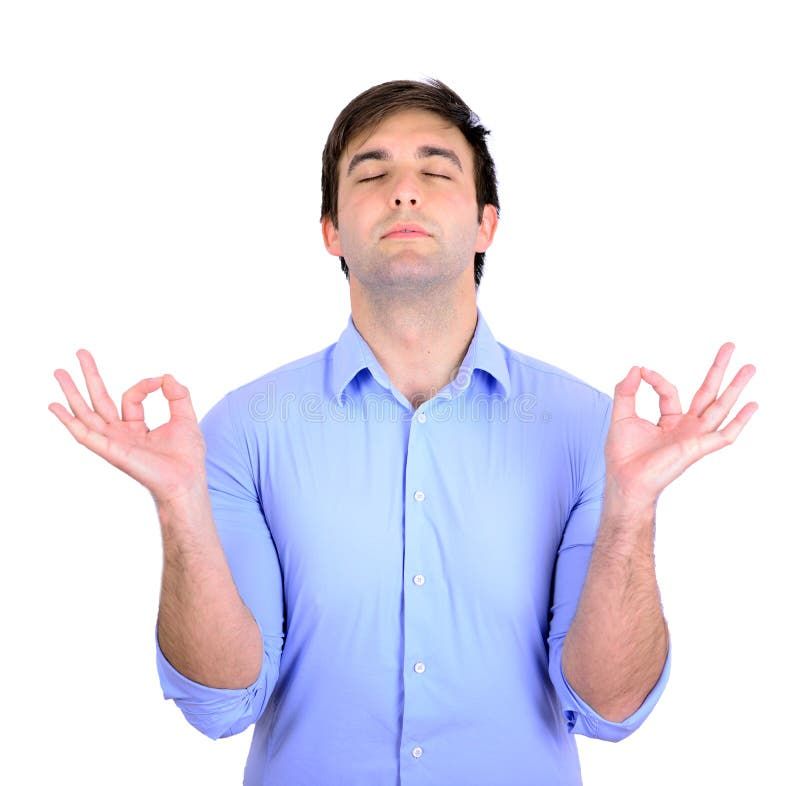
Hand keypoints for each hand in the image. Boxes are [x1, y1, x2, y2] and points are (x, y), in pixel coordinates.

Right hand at [48, 349, 207, 505]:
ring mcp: (113, 442)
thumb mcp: (185, 417)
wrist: (186, 479)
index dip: (145, 385)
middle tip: (80, 352)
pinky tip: (55, 407)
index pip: (131, 397)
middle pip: (99, 400)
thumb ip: (177, 395)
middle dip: (89, 376)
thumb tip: (166, 377)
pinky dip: (68, 420)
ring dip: (72, 392)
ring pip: (86, 413)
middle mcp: (120, 434)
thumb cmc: (187, 456)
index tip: (160, 382)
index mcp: (136, 427)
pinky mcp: (110, 450)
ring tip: (58, 371)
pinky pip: (84, 434)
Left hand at [603, 342, 757, 509]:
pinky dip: (739, 421)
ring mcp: (694, 437)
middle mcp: (685, 427)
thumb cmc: (623, 454)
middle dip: (719, 370)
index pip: (670, 392)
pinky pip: (724, 435)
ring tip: (750, 368)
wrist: (625, 479)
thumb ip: (626, 391)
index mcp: (669, 420)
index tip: (643, 372)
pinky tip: (752, 406)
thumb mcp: (621, 415)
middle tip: (729, 346)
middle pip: (707, 394)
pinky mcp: (697, 447)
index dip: (657, 379)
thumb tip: (636, 368)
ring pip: (720, 407)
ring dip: (735, 388)